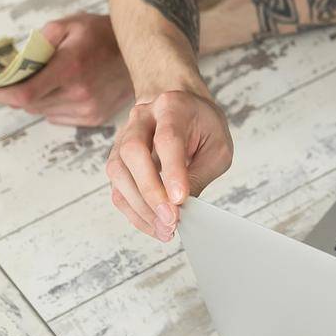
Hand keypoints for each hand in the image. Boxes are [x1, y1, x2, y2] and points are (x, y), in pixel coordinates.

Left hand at [0, 14, 131, 126]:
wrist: (143, 50)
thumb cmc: (102, 34)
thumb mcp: (69, 24)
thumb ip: (39, 41)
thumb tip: (13, 63)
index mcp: (72, 67)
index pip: (23, 93)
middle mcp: (80, 93)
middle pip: (29, 104)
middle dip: (11, 93)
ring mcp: (89, 109)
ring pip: (42, 111)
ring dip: (31, 99)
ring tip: (33, 81)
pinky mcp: (95, 118)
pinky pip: (58, 116)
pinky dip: (50, 105)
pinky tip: (58, 88)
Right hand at [105, 89, 232, 241]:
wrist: (180, 106)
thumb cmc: (202, 126)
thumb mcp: (217, 145)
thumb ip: (201, 173)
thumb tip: (183, 208)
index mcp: (172, 107)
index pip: (167, 139)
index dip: (172, 171)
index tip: (180, 199)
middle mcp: (141, 119)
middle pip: (134, 152)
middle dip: (151, 191)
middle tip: (170, 219)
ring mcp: (123, 137)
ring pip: (119, 172)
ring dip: (140, 206)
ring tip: (164, 229)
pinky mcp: (117, 158)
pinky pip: (118, 187)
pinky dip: (134, 211)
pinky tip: (152, 224)